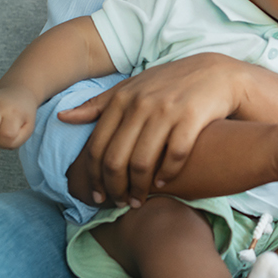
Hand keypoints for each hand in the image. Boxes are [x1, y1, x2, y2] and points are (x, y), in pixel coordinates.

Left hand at [58, 53, 243, 207]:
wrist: (215, 74)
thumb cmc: (168, 85)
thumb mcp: (131, 89)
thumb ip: (97, 105)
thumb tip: (63, 117)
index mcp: (121, 99)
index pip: (96, 147)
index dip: (94, 178)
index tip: (98, 196)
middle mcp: (140, 104)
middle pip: (116, 159)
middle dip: (114, 188)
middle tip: (119, 203)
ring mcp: (166, 111)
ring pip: (142, 162)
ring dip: (139, 188)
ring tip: (139, 200)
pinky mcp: (192, 118)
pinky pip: (174, 156)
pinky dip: (167, 175)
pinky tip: (164, 184)